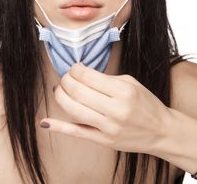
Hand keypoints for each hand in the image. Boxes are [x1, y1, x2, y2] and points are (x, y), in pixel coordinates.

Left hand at [40, 62, 170, 154]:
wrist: (161, 131)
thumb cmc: (146, 103)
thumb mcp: (131, 83)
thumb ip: (106, 79)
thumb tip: (81, 75)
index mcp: (124, 91)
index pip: (88, 77)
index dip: (75, 70)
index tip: (74, 67)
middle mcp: (115, 110)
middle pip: (78, 92)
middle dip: (66, 80)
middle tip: (65, 77)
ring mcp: (108, 128)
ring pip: (74, 110)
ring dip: (61, 96)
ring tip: (59, 89)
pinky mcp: (104, 141)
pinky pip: (77, 133)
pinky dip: (60, 127)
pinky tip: (46, 122)